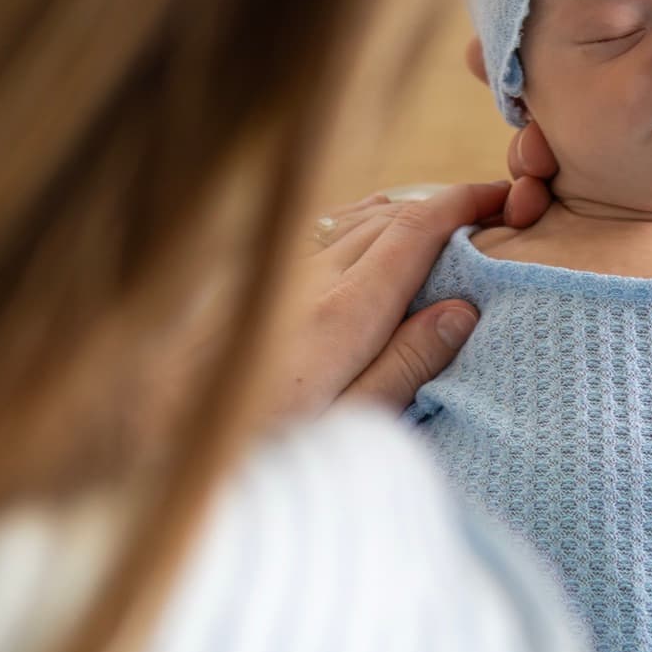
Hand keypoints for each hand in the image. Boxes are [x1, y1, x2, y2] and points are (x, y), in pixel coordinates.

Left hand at [136, 182, 507, 453]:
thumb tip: (462, 309)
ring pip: (350, 218)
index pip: (416, 231)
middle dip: (442, 204)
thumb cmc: (256, 452)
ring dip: (400, 210)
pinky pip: (315, 232)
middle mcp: (310, 279)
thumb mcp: (348, 427)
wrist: (148, 447)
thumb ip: (405, 365)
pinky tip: (363, 228)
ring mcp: (275, 277)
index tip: (503, 199)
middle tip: (487, 210)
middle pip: (389, 216)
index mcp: (345, 313)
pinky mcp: (247, 285)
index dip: (464, 205)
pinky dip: (355, 221)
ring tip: (440, 216)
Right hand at [469, 0, 651, 364]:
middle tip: (510, 115)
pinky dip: (549, 232)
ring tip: (521, 174)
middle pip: (568, 130)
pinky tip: (526, 221)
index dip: (545, 61)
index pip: (603, 76)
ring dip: (530, 173)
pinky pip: (586, 245)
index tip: (493, 49)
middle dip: (524, 119)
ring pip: (567, 185)